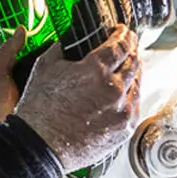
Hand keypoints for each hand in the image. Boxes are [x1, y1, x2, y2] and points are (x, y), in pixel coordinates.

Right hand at [14, 25, 139, 172]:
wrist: (39, 146)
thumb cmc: (39, 110)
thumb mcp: (45, 66)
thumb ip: (65, 45)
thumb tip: (76, 34)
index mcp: (96, 70)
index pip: (121, 44)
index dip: (124, 34)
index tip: (123, 31)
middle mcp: (113, 90)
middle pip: (133, 61)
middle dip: (131, 50)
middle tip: (127, 46)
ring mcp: (121, 111)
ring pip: (137, 83)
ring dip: (133, 72)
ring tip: (125, 69)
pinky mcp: (124, 129)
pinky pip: (135, 106)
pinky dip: (131, 95)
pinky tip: (123, 92)